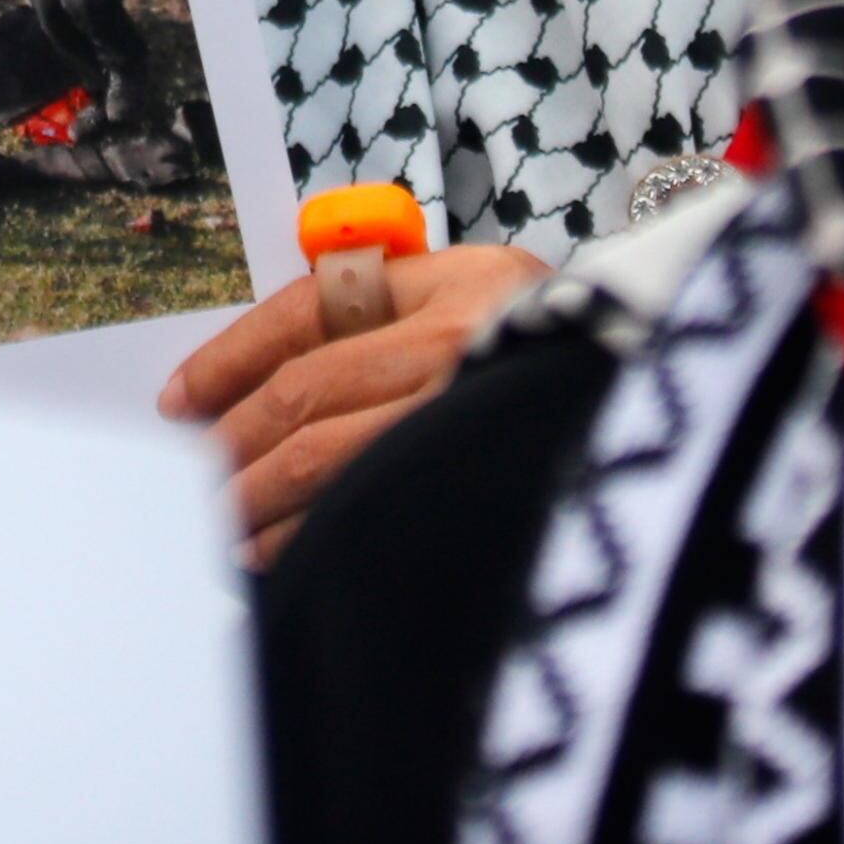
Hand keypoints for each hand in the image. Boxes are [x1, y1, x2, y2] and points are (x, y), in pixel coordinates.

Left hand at [158, 243, 545, 563]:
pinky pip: (370, 517)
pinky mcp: (485, 490)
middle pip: (308, 392)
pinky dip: (313, 542)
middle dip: (234, 445)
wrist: (662, 407)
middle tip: (193, 485)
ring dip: (258, 504)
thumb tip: (257, 400)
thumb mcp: (487, 312)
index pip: (306, 311)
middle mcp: (465, 340)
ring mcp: (476, 417)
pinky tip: (281, 561)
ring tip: (224, 531)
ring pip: (329, 463)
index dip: (229, 359)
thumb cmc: (565, 366)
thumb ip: (389, 331)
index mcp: (457, 281)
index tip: (181, 402)